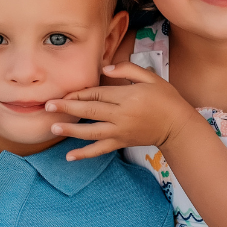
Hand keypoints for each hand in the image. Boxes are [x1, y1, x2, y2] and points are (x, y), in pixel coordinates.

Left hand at [46, 62, 191, 160]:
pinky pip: (100, 150)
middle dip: (67, 107)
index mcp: (127, 97)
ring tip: (53, 127)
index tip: (64, 91)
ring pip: (91, 131)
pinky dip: (84, 154)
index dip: (80, 92)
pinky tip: (69, 156)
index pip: (98, 93)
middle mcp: (121, 115)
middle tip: (48, 105)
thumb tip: (105, 70)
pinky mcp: (121, 143)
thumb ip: (128, 70)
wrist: (178, 127)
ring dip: (71, 130)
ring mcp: (120, 131)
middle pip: (90, 110)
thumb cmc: (166, 99)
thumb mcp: (151, 78)